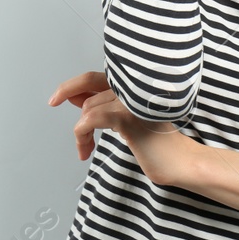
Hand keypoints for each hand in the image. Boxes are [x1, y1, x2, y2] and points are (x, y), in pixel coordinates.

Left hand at [48, 70, 200, 187]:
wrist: (182, 161)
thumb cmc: (158, 144)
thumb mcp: (125, 122)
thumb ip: (103, 106)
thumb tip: (75, 97)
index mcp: (133, 87)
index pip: (94, 78)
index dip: (72, 86)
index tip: (56, 97)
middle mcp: (132, 88)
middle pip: (88, 94)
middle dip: (76, 115)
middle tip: (66, 121)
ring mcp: (131, 100)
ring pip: (87, 109)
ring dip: (81, 133)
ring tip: (86, 149)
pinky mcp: (128, 117)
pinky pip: (91, 119)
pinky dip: (82, 134)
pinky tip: (85, 148)